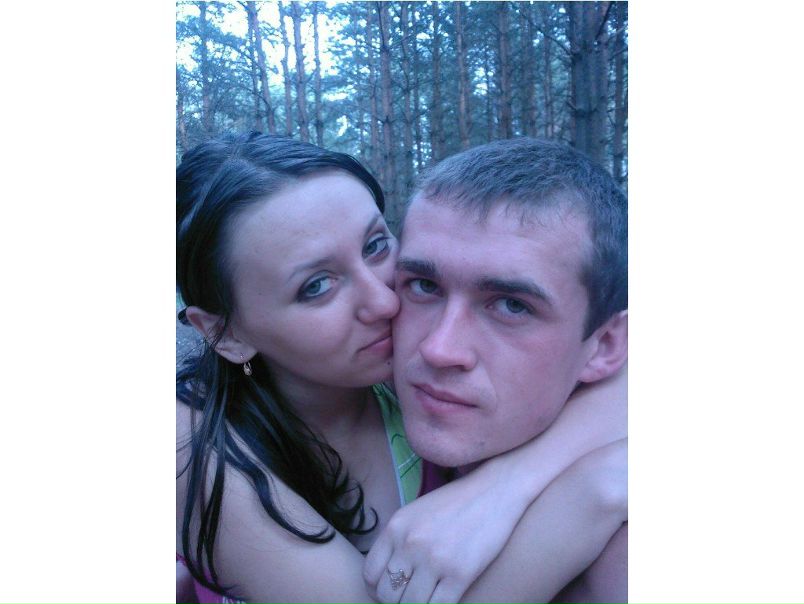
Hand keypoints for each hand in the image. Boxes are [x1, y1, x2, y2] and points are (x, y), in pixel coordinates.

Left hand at [364, 464, 527, 603]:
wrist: (496, 489)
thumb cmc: (456, 503)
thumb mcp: (416, 513)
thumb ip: (398, 540)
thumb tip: (386, 576)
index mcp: (396, 527)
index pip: (370, 574)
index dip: (378, 589)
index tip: (392, 591)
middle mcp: (411, 543)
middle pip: (387, 594)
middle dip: (396, 602)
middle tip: (411, 597)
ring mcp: (435, 559)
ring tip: (427, 599)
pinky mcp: (460, 573)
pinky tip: (445, 598)